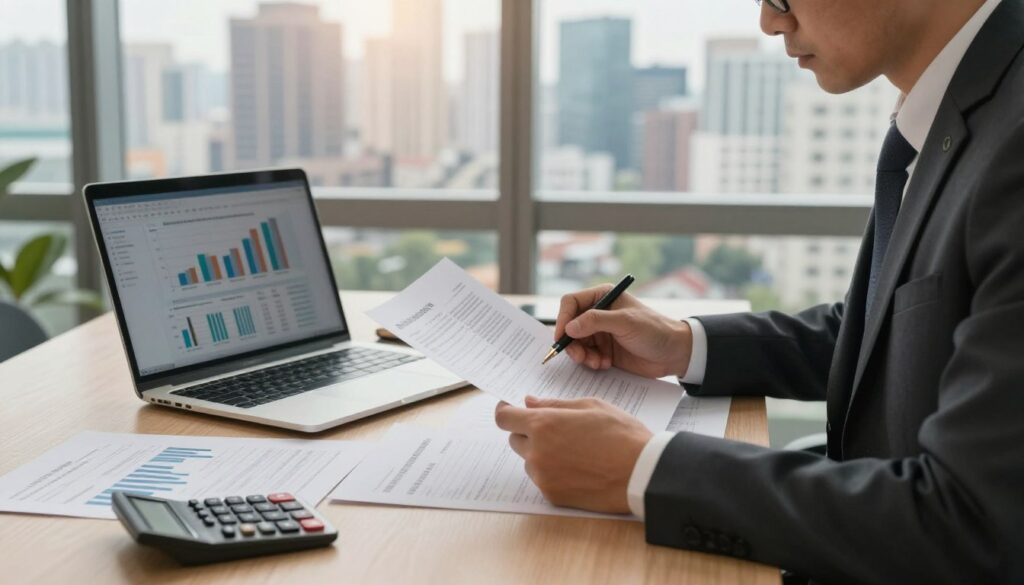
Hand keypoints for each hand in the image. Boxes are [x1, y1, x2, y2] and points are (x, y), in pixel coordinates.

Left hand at [494, 396, 652, 513]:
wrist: (643, 473)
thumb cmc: (621, 434)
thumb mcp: (590, 406)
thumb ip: (554, 404)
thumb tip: (529, 402)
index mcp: (544, 424)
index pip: (504, 418)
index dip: (506, 411)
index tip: (512, 409)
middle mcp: (537, 452)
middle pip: (515, 439)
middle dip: (529, 432)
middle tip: (557, 430)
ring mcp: (543, 476)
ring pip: (529, 461)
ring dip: (541, 454)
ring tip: (574, 451)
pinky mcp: (552, 495)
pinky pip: (542, 479)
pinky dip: (553, 473)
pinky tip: (578, 468)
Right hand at [554, 284, 693, 377]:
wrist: (675, 353)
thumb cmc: (654, 330)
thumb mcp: (625, 322)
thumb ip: (596, 321)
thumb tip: (569, 327)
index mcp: (602, 297)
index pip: (571, 303)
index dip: (563, 319)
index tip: (562, 337)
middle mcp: (598, 313)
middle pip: (569, 326)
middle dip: (572, 343)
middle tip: (579, 357)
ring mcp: (600, 333)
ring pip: (576, 344)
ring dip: (582, 355)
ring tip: (596, 363)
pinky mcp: (604, 350)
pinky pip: (586, 356)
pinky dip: (591, 362)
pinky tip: (605, 364)